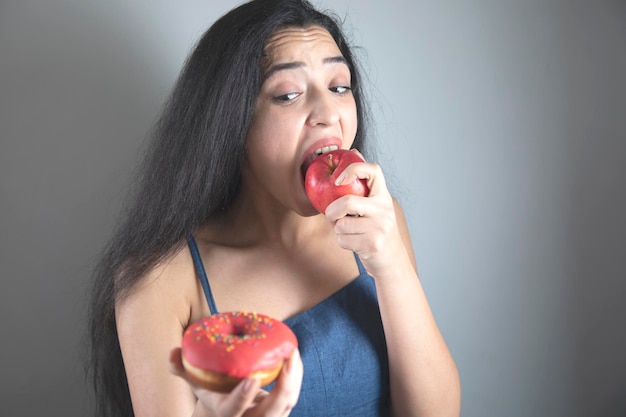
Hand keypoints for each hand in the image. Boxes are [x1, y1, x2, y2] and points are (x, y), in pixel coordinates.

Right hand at [169, 348, 302, 416]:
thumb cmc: (212, 393)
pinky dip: (296, 377)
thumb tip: (172, 352)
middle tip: (289, 358)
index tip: (251, 379)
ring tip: (293, 352)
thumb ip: (183, 369)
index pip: (233, 411)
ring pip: (287, 403)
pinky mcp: (280, 411)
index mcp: (225, 415)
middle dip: (284, 387)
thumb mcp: (196, 384)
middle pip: (271, 413)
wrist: (228, 414)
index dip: (242, 398)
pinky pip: (291, 396)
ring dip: (294, 378)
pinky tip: (294, 357)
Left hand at [324, 151, 406, 276]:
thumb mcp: (374, 204)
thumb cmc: (376, 228)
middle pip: (348, 202)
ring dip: (338, 230)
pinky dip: (342, 242)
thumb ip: (363, 183)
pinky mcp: (373, 244)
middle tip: (331, 215)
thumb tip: (352, 150)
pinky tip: (353, 243)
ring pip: (341, 225)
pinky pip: (343, 240)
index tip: (337, 179)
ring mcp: (380, 227)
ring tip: (348, 232)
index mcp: (383, 195)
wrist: (391, 260)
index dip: (353, 169)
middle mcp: (384, 209)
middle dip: (332, 211)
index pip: (373, 170)